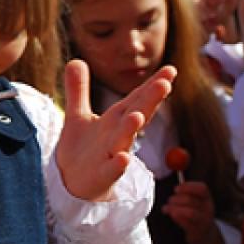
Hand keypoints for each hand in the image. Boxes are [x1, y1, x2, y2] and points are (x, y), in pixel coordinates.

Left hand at [56, 60, 174, 201]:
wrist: (74, 183)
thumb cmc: (83, 149)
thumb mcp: (78, 115)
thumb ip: (79, 90)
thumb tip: (76, 60)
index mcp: (116, 119)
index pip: (137, 98)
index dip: (152, 84)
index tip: (170, 69)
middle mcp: (118, 135)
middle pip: (136, 115)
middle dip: (150, 100)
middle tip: (165, 83)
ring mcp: (112, 154)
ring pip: (124, 140)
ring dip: (132, 128)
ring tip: (139, 116)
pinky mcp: (103, 174)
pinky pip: (112, 169)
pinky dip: (118, 164)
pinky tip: (122, 158)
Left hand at [163, 180, 225, 243]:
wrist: (206, 236)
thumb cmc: (195, 216)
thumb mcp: (195, 203)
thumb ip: (185, 195)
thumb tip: (171, 186)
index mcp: (207, 199)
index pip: (202, 188)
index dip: (188, 186)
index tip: (176, 189)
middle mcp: (208, 209)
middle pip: (191, 200)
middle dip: (175, 199)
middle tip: (169, 201)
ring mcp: (204, 221)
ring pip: (190, 212)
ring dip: (174, 209)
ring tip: (166, 208)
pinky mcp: (197, 231)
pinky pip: (186, 223)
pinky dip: (176, 217)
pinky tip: (170, 215)